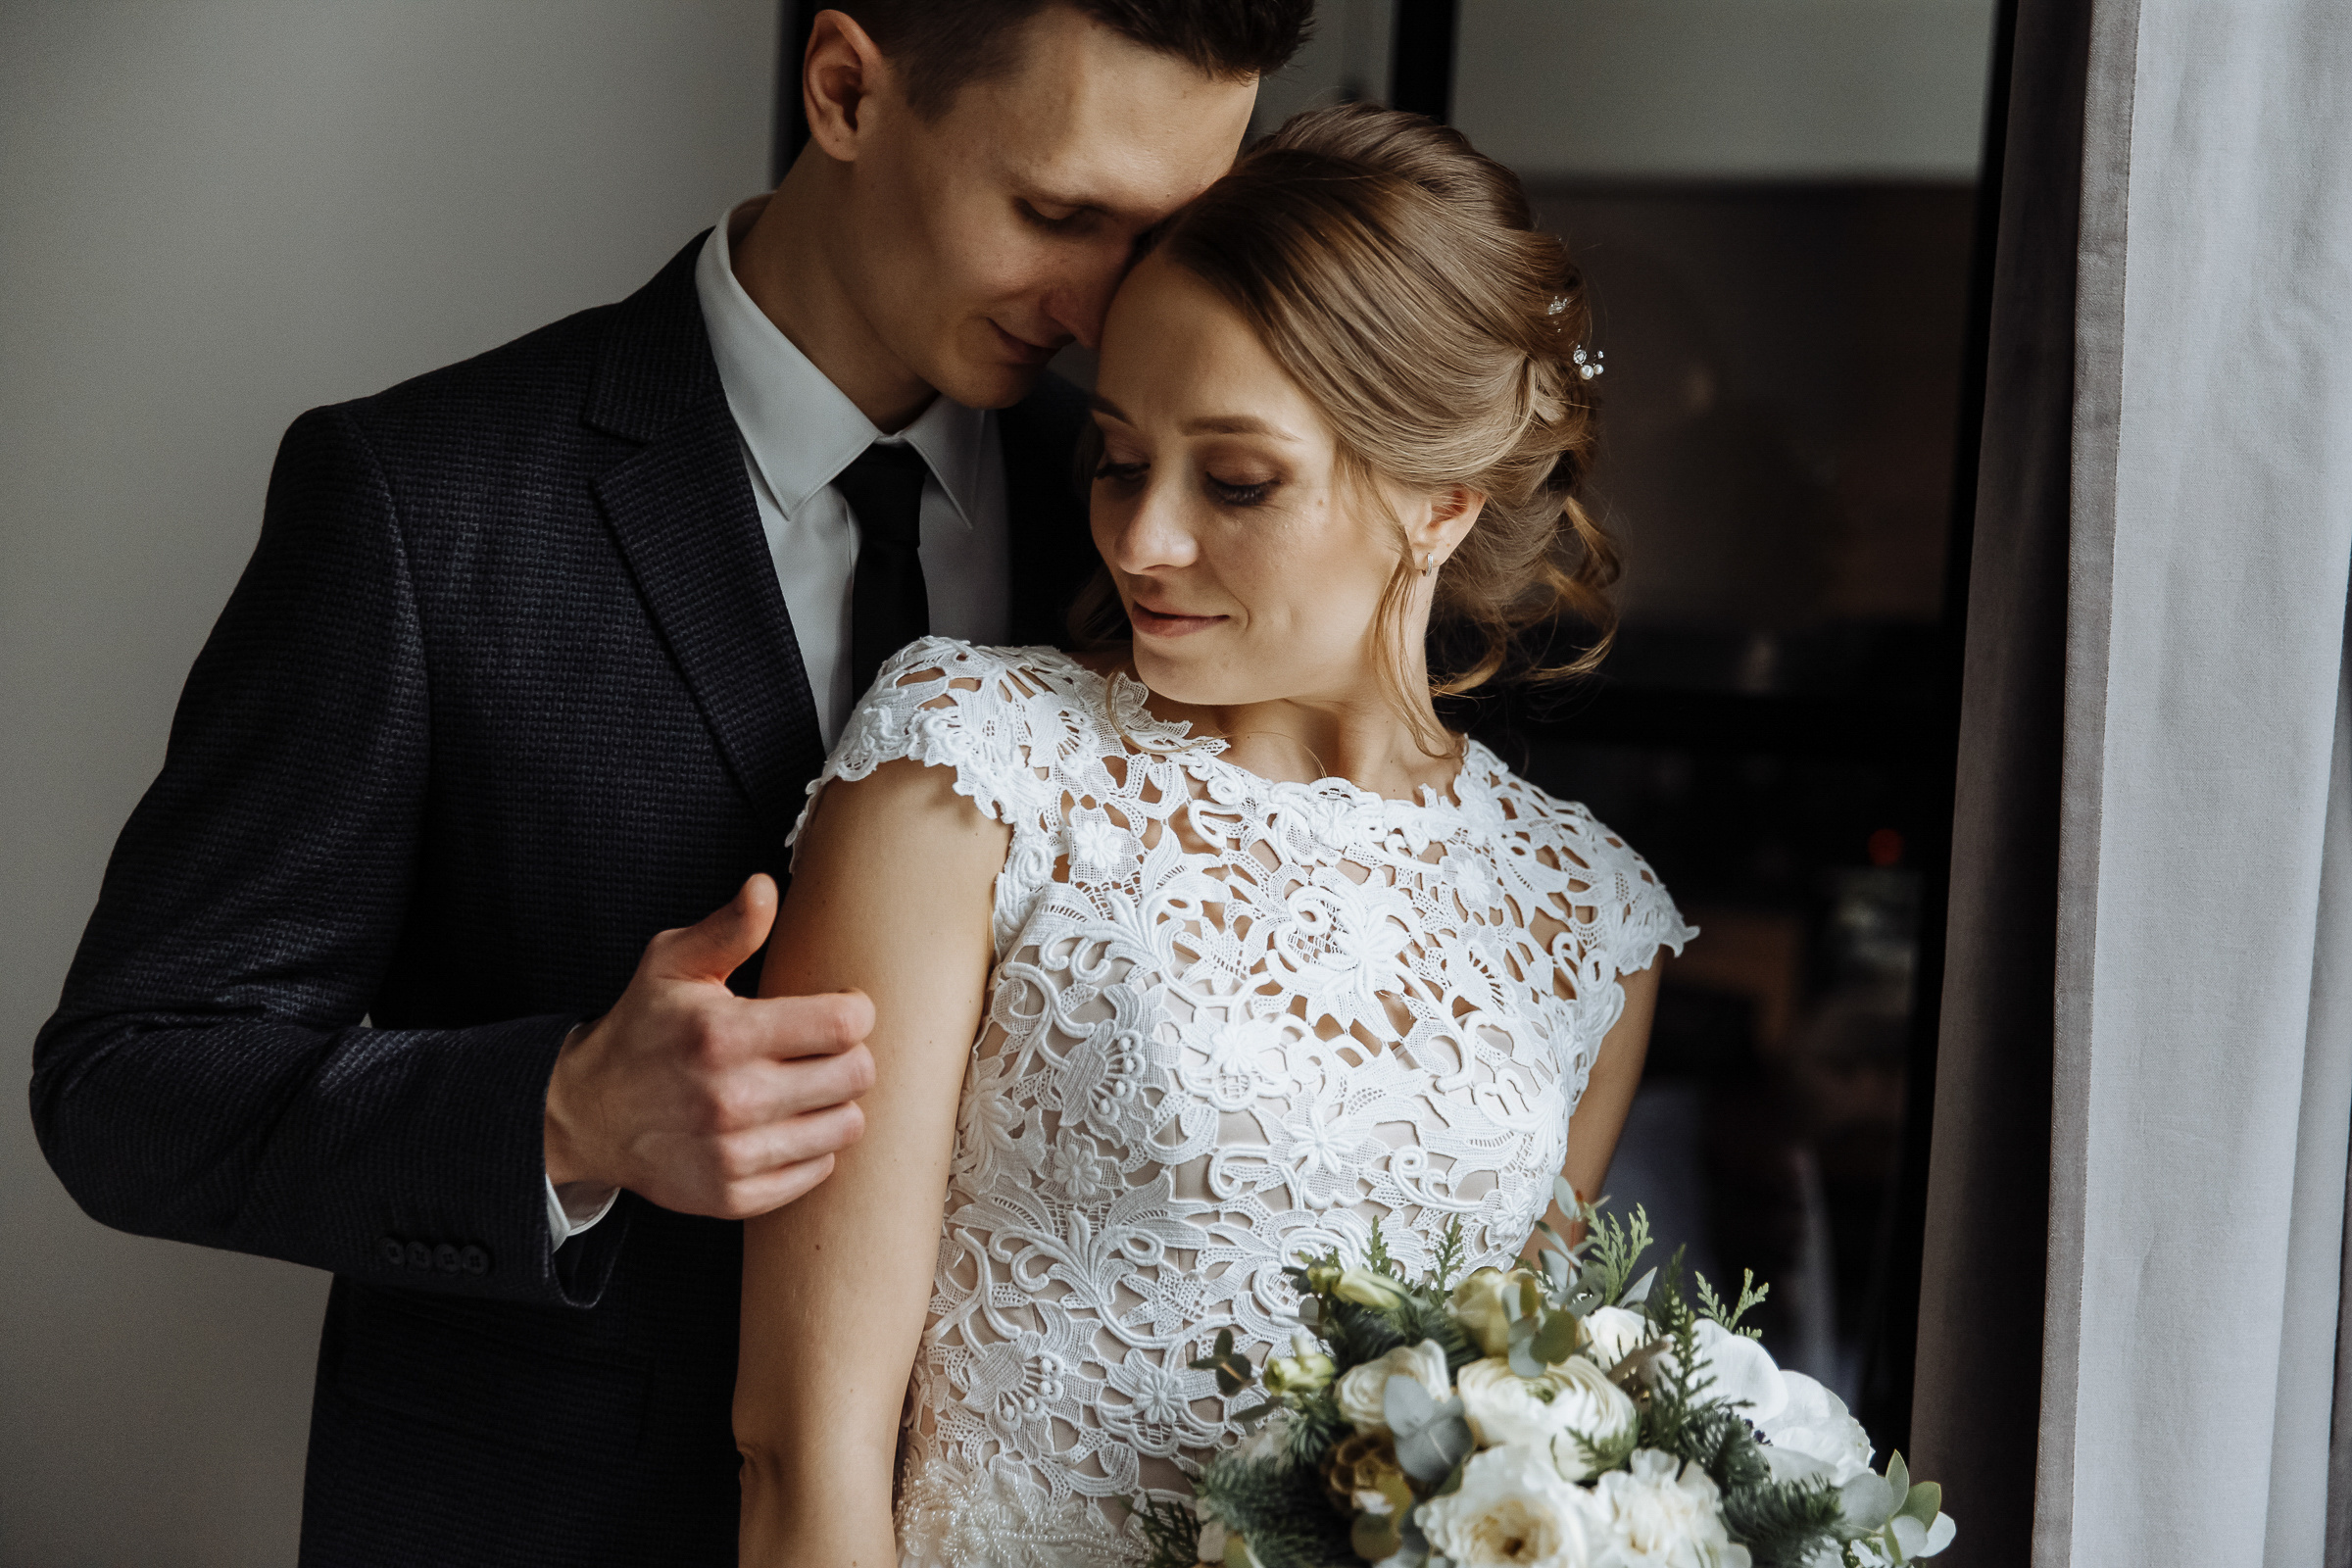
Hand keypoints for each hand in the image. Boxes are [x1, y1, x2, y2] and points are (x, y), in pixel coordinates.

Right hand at [543, 874, 875, 1218]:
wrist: (587, 1113)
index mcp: (723, 1034)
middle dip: (849, 1054)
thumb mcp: (672, 964)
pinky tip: (784, 1124)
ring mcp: (733, 1153)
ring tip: (805, 1086)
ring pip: (846, 1125)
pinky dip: (811, 1147)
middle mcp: (731, 1098)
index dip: (853, 1009)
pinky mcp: (733, 1195)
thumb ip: (730, 928)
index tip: (837, 1007)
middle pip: (856, 1075)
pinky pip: (819, 1170)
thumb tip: (767, 887)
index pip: (844, 1024)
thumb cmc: (642, 1028)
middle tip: (822, 1048)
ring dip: (835, 1102)